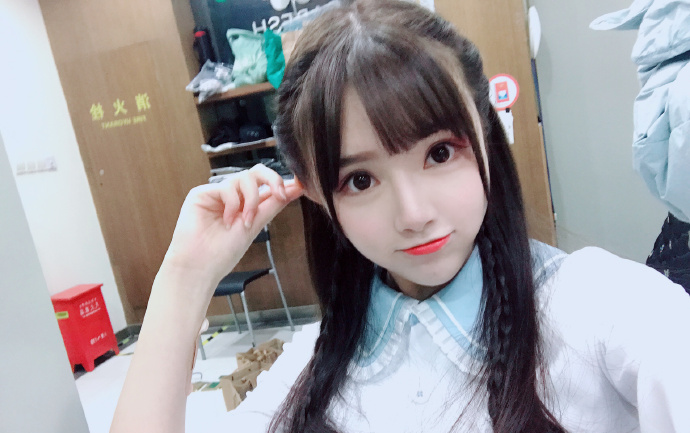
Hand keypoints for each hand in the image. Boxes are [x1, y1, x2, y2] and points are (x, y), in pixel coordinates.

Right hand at [162, 164, 303, 289]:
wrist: (199, 267)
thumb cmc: (222, 253)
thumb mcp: (255, 226)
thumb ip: (273, 205)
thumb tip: (296, 189)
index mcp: (246, 205)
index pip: (266, 186)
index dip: (281, 183)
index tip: (300, 185)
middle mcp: (233, 197)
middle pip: (256, 172)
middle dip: (273, 179)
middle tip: (281, 193)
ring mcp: (217, 194)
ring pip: (244, 178)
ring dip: (251, 199)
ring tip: (245, 221)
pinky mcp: (202, 193)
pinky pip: (227, 187)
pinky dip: (232, 204)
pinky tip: (226, 221)